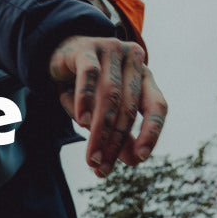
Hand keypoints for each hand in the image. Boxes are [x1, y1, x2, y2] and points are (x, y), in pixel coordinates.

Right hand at [48, 35, 167, 176]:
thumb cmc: (86, 87)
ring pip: (110, 96)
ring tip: (91, 158)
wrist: (60, 55)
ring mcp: (112, 50)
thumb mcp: (103, 111)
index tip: (139, 158)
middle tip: (101, 169)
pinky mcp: (87, 48)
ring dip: (100, 131)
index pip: (157, 106)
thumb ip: (120, 132)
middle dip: (115, 142)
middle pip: (128, 108)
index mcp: (144, 77)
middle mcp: (134, 61)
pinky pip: (90, 75)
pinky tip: (81, 122)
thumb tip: (134, 160)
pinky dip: (86, 99)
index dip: (151, 132)